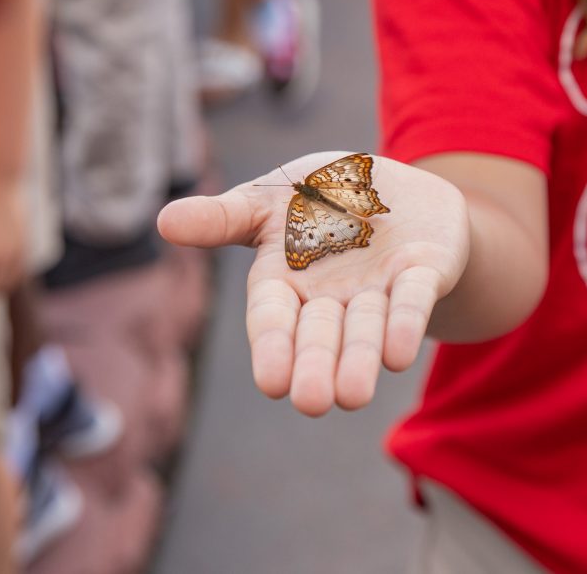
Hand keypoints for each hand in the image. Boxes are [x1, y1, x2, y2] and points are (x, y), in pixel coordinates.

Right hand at [158, 152, 469, 415]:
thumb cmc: (316, 199)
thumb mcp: (268, 199)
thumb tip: (163, 221)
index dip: (273, 348)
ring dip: (361, 358)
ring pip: (367, 328)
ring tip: (354, 395)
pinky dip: (405, 323)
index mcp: (285, 281)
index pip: (273, 318)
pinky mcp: (423, 273)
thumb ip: (224, 217)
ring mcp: (377, 288)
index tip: (271, 383)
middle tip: (312, 401)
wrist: (391, 186)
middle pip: (320, 335)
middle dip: (316, 365)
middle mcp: (330, 296)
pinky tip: (399, 354)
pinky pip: (413, 299)